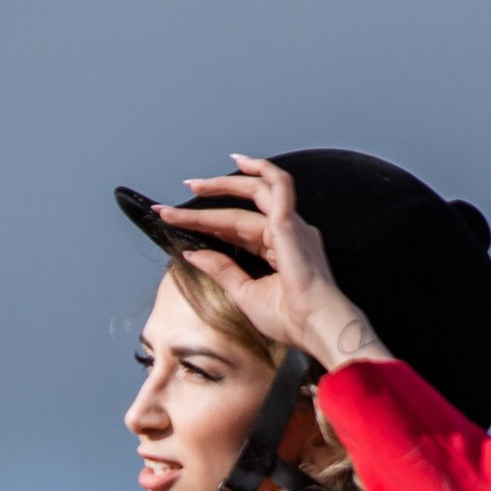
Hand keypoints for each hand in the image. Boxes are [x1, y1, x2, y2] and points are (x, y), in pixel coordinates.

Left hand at [151, 157, 390, 374]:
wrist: (315, 327)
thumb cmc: (290, 319)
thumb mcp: (244, 293)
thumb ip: (220, 269)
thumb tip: (191, 253)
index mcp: (279, 251)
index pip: (236, 229)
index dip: (206, 223)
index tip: (175, 220)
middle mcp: (287, 233)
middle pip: (240, 208)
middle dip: (209, 199)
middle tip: (179, 196)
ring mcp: (291, 226)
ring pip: (253, 194)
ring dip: (223, 185)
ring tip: (194, 184)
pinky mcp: (290, 224)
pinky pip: (278, 186)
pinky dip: (260, 171)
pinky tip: (240, 163)